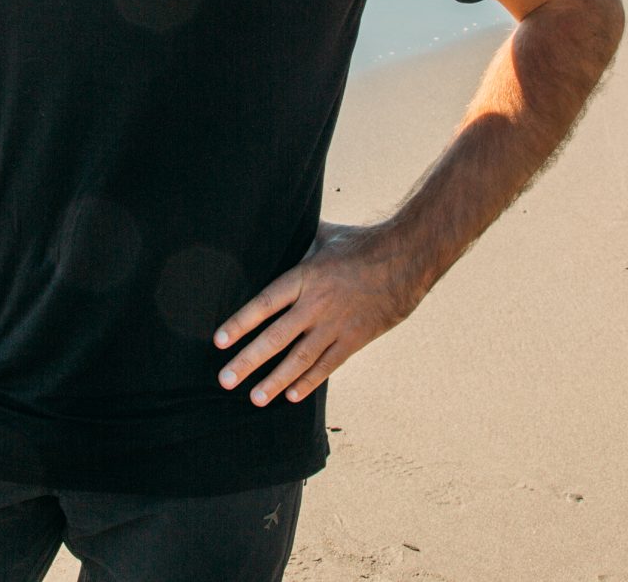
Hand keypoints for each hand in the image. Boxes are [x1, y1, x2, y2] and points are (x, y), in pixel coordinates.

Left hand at [212, 220, 425, 405]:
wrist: (407, 258)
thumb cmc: (362, 242)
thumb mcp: (324, 236)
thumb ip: (297, 241)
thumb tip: (273, 229)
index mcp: (305, 276)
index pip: (265, 303)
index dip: (241, 323)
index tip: (219, 341)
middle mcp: (317, 304)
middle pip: (276, 337)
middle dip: (248, 360)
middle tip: (225, 379)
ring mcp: (336, 324)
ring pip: (300, 358)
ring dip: (275, 380)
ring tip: (254, 398)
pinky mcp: (355, 339)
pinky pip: (328, 364)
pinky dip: (309, 381)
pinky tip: (292, 396)